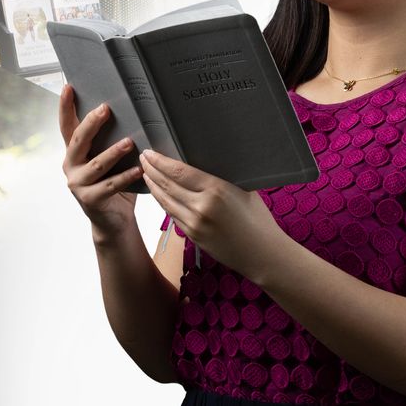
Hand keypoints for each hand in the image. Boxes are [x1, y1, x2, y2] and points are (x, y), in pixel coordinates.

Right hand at [59, 85, 142, 236]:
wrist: (113, 220)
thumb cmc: (113, 183)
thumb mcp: (108, 161)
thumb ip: (109, 142)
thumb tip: (129, 113)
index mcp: (73, 153)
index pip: (66, 126)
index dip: (65, 107)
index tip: (67, 87)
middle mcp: (71, 166)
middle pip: (78, 141)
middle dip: (92, 123)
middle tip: (105, 109)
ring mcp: (77, 184)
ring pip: (96, 164)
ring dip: (113, 152)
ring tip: (129, 142)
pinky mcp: (90, 200)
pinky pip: (110, 185)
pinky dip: (125, 176)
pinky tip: (138, 169)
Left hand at [139, 150, 285, 278]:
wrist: (263, 254)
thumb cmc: (258, 219)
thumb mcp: (243, 190)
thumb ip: (222, 177)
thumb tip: (205, 160)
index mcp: (216, 190)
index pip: (179, 171)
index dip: (160, 161)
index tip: (150, 152)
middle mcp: (202, 206)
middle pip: (167, 184)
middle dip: (151, 170)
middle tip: (143, 158)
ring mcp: (194, 223)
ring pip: (165, 201)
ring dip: (153, 186)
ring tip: (146, 173)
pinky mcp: (192, 236)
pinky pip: (172, 215)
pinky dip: (163, 202)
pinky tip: (159, 194)